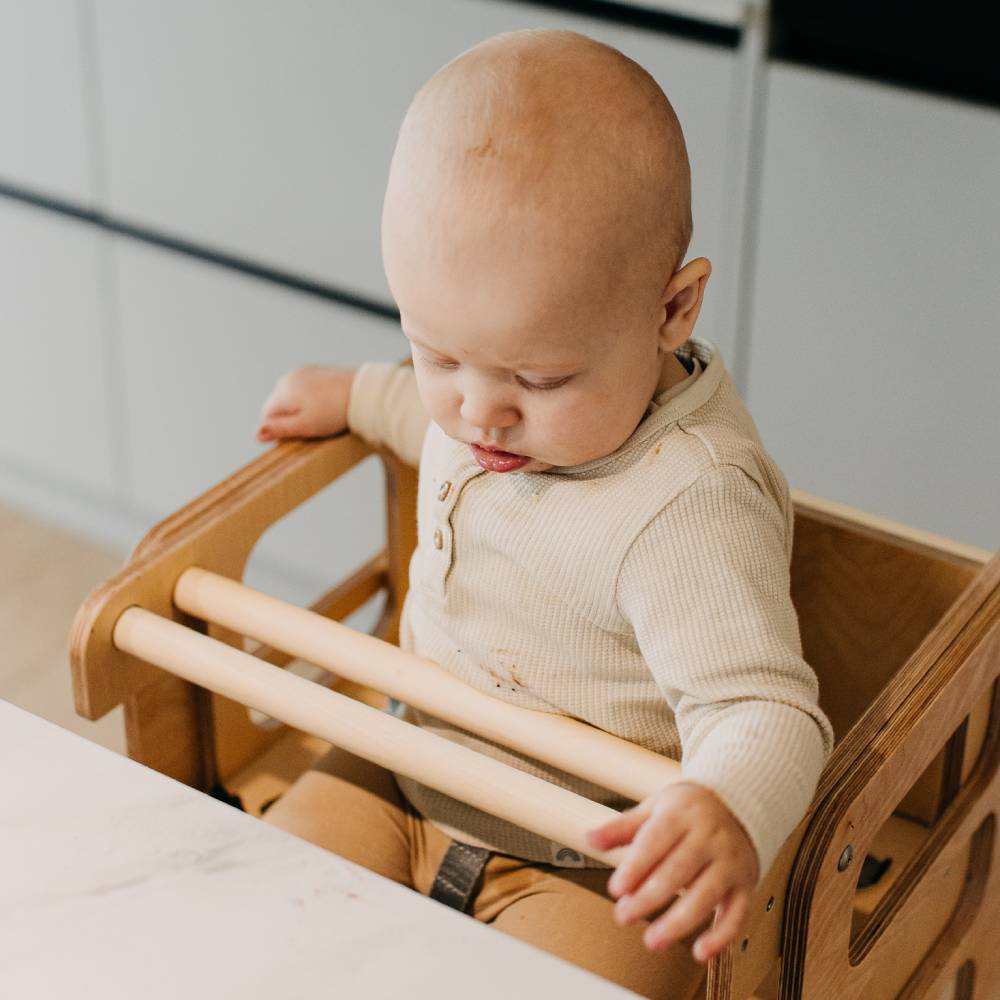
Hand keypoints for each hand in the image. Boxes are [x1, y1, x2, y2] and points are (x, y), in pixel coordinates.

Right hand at [256, 366, 354, 441]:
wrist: (363, 391)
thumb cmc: (334, 411)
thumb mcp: (305, 426)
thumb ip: (279, 430)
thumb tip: (256, 434)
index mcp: (282, 392)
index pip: (266, 416)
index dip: (280, 429)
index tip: (300, 433)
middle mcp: (288, 378)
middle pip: (278, 405)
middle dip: (290, 417)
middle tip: (313, 425)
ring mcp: (302, 372)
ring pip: (292, 397)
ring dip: (301, 408)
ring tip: (322, 414)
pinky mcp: (316, 370)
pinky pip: (305, 388)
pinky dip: (312, 398)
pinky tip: (328, 404)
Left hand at [585, 781, 758, 962]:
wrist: (739, 804)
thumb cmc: (688, 810)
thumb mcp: (654, 808)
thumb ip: (622, 828)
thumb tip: (589, 839)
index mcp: (682, 814)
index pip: (656, 841)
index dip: (636, 867)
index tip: (616, 889)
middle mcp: (709, 837)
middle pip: (678, 870)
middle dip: (650, 897)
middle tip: (624, 916)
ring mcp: (729, 861)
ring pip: (706, 895)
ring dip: (679, 922)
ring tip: (653, 941)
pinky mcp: (745, 883)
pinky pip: (738, 913)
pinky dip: (722, 936)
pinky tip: (701, 952)